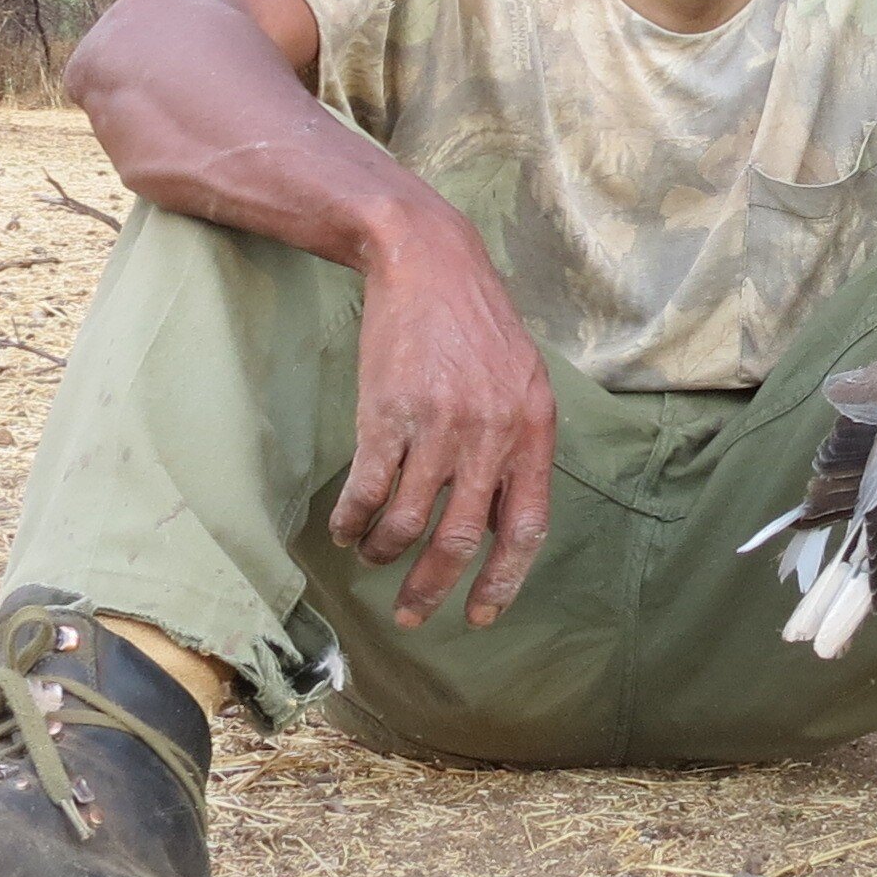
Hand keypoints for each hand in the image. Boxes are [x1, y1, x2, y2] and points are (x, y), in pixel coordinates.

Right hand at [334, 202, 556, 626]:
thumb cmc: (477, 325)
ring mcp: (437, 424)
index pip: (526, 527)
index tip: (481, 615)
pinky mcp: (386, 412)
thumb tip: (502, 522)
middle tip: (412, 614)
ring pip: (407, 520)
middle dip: (433, 587)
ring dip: (386, 551)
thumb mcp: (523, 382)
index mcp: (532, 430)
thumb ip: (518, 448)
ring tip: (374, 557)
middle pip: (461, 538)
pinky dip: (352, 520)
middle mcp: (490, 434)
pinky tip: (345, 531)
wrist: (429, 262)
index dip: (504, 579)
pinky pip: (367, 488)